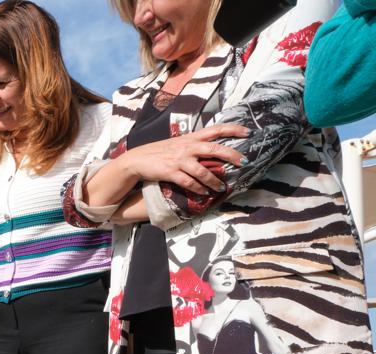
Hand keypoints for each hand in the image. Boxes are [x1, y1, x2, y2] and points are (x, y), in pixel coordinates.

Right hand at [122, 123, 248, 194]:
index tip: (248, 132)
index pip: (215, 129)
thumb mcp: (177, 143)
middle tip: (244, 162)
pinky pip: (189, 183)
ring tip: (221, 187)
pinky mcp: (171, 172)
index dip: (232, 130)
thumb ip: (193, 145)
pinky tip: (204, 193)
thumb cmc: (159, 152)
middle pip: (214, 149)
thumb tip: (211, 150)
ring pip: (203, 171)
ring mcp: (179, 160)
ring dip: (214, 181)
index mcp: (191, 138)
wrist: (137, 160)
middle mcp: (187, 147)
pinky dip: (198, 189)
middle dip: (232, 155)